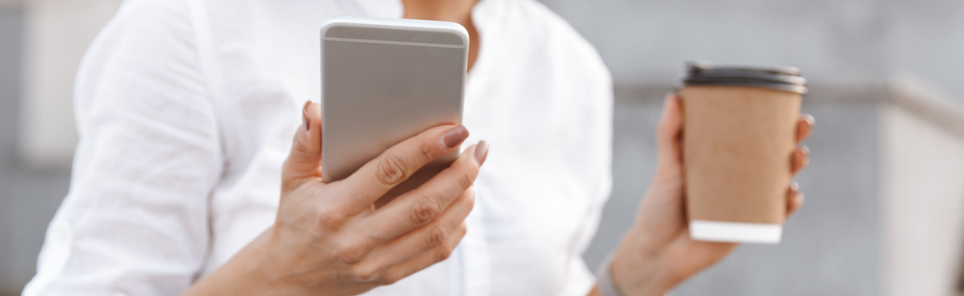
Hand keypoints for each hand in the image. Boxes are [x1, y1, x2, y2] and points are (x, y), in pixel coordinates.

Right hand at [182, 101, 488, 295]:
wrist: (288, 278)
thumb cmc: (296, 217)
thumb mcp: (292, 179)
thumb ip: (305, 142)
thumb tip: (315, 108)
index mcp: (333, 208)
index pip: (388, 172)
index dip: (425, 149)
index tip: (454, 130)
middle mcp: (356, 239)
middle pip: (423, 205)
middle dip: (459, 174)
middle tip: (478, 149)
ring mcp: (374, 262)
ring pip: (434, 230)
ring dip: (463, 199)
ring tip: (474, 172)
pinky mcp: (388, 276)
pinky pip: (434, 253)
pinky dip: (455, 227)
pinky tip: (462, 204)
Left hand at [607, 94, 812, 294]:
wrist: (657, 253)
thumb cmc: (658, 208)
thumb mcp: (666, 168)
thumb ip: (669, 134)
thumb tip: (674, 95)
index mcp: (719, 161)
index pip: (750, 135)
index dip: (771, 120)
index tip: (785, 103)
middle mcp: (736, 179)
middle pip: (773, 154)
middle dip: (794, 138)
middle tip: (802, 125)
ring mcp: (745, 202)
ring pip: (781, 180)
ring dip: (796, 166)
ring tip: (798, 156)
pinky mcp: (749, 226)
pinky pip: (777, 214)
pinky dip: (789, 204)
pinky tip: (791, 193)